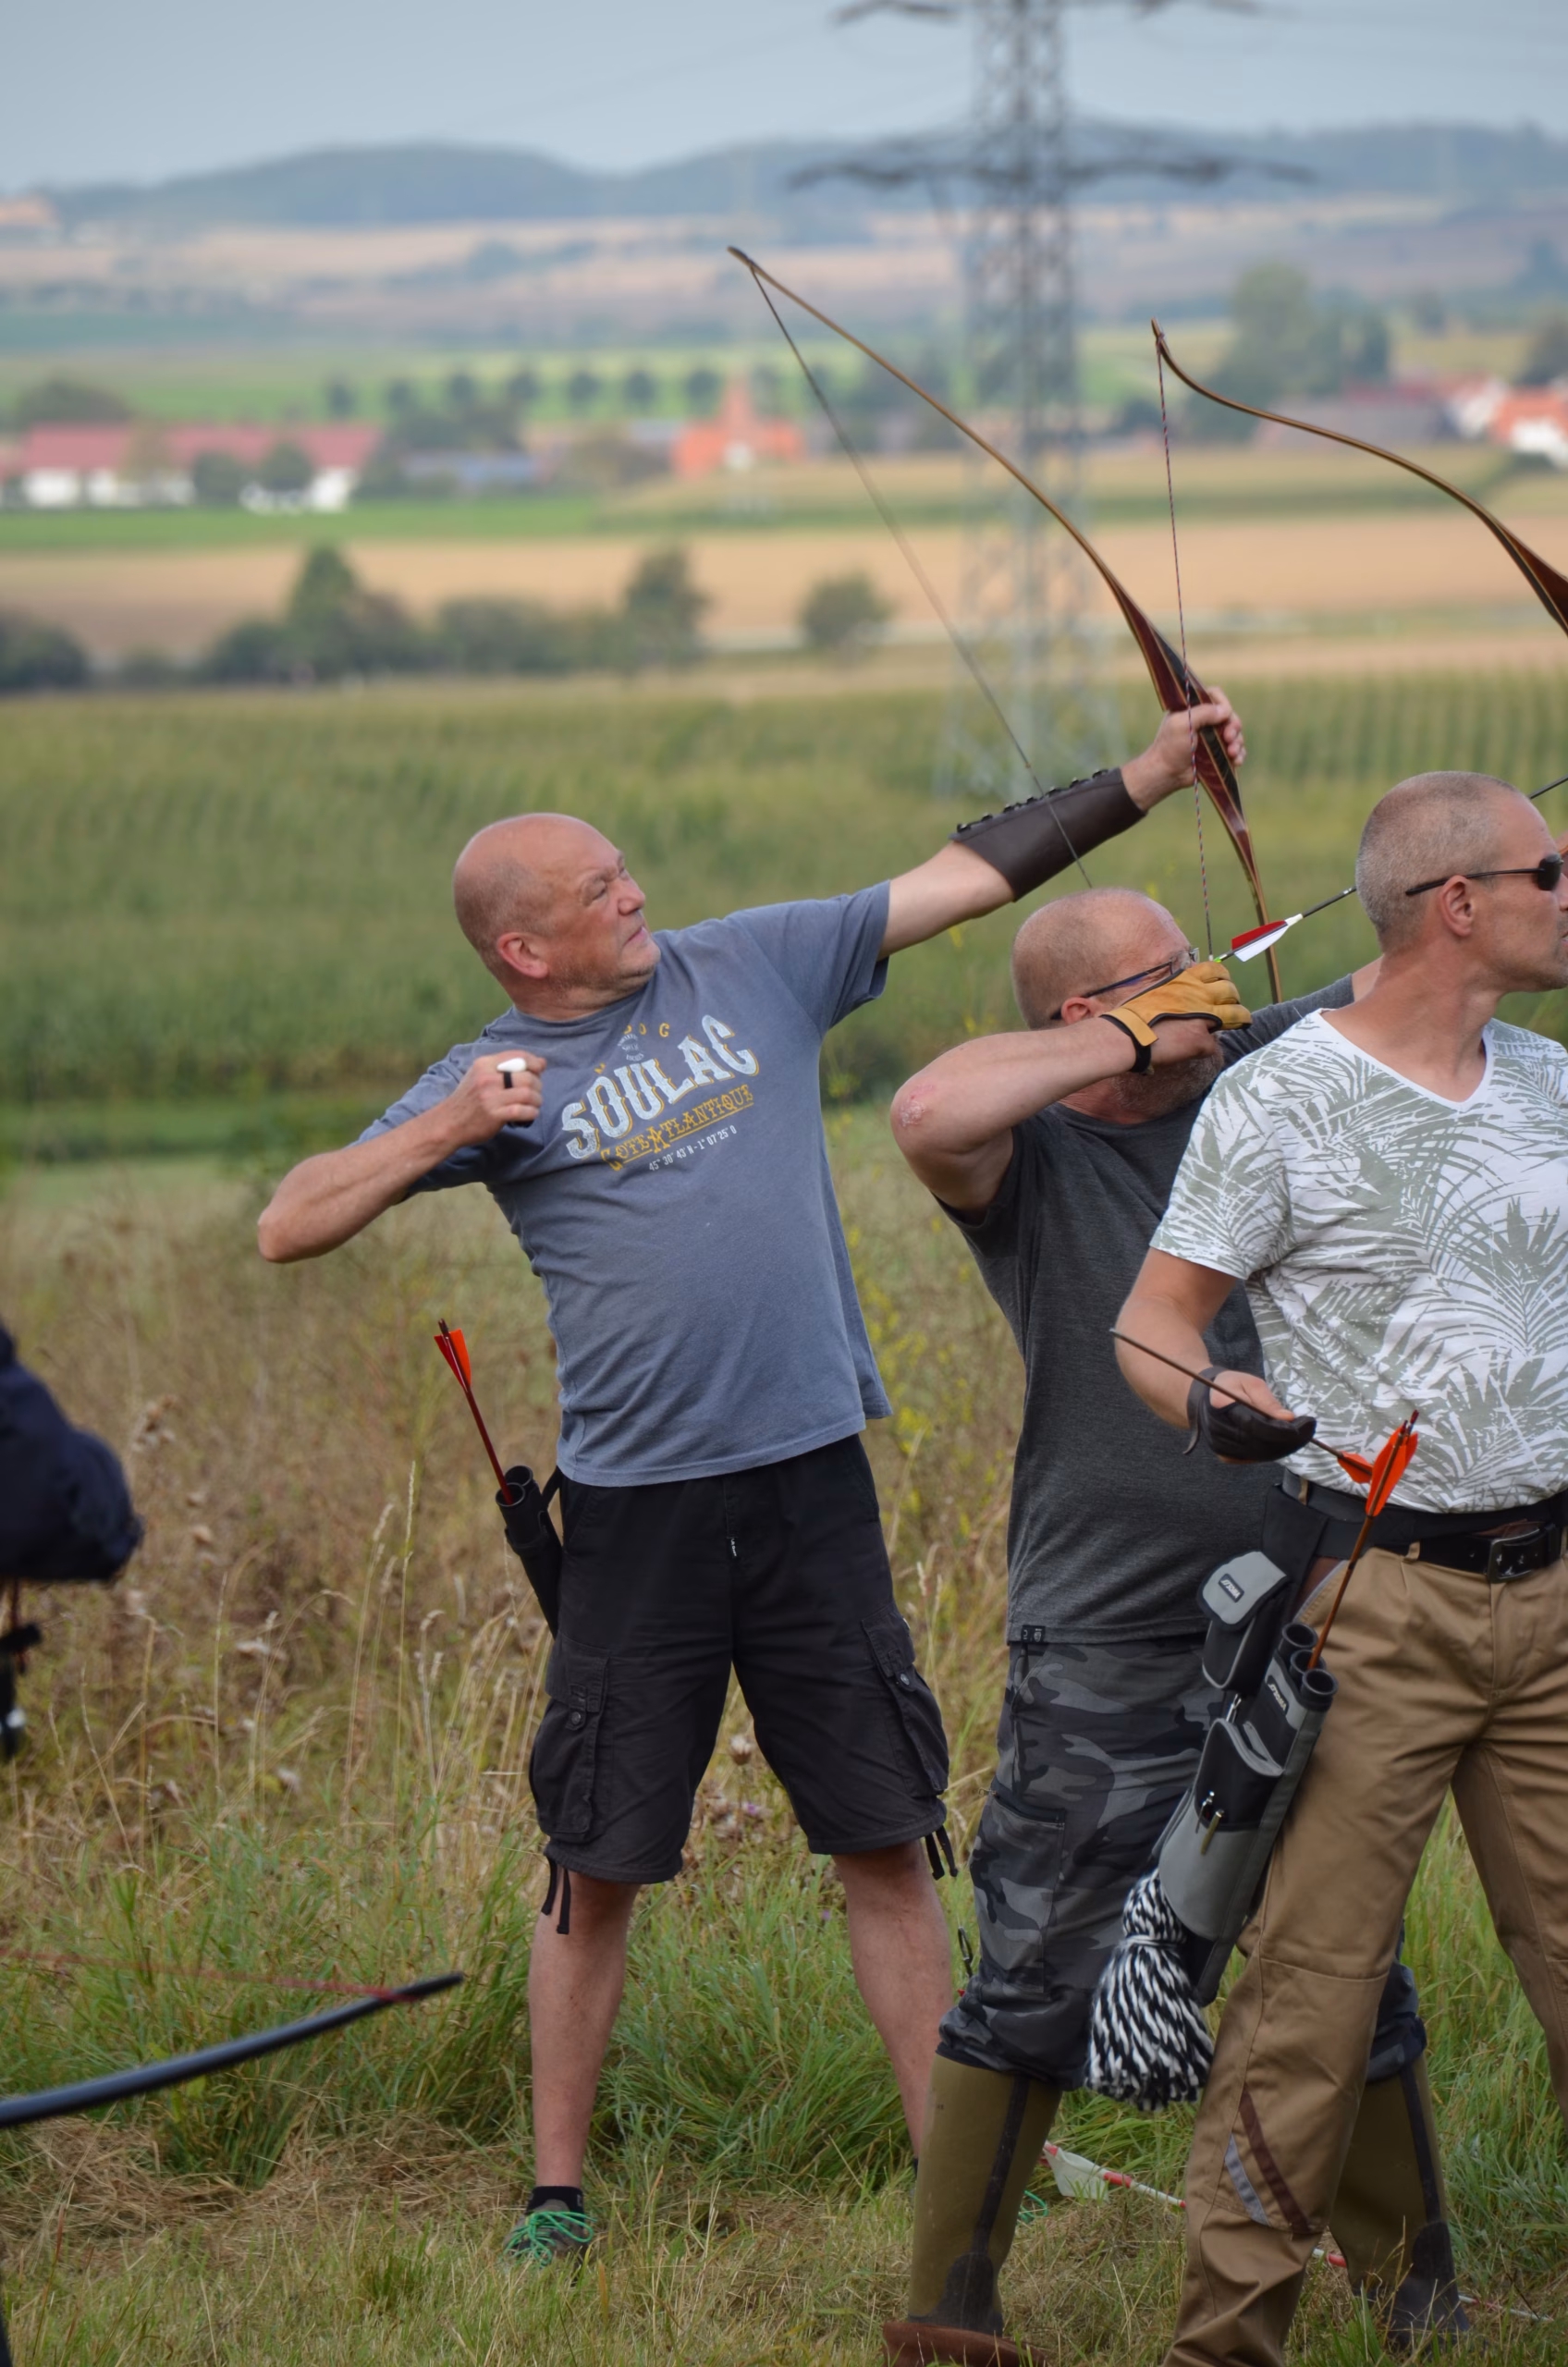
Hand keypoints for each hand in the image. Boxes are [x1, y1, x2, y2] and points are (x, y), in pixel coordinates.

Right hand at [440, 1052, 546, 1145]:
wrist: (449, 1122)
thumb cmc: (468, 1099)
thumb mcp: (480, 1075)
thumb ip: (507, 1067)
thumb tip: (542, 1063)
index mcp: (484, 1064)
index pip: (518, 1056)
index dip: (535, 1062)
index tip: (540, 1070)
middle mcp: (487, 1078)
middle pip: (527, 1077)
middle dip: (537, 1085)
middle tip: (534, 1093)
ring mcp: (490, 1097)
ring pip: (528, 1094)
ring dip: (537, 1100)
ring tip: (533, 1104)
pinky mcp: (494, 1115)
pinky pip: (523, 1111)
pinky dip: (532, 1112)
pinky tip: (529, 1114)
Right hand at [1100, 961, 1250, 1068]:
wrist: (1126, 1035)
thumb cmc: (1132, 1015)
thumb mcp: (1156, 991)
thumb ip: (1174, 992)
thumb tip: (1180, 1001)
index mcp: (1185, 980)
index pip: (1216, 970)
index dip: (1223, 978)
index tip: (1222, 986)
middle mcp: (1199, 994)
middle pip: (1231, 991)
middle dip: (1234, 998)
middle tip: (1231, 1007)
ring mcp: (1204, 1017)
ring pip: (1236, 1015)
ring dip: (1240, 1019)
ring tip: (1241, 1023)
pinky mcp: (1202, 1040)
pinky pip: (1213, 1045)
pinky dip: (1204, 1048)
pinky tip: (1193, 1051)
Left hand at [1121, 694, 1244, 810]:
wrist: (1166, 774)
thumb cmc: (1170, 747)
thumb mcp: (1182, 724)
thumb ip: (1203, 713)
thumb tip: (1226, 710)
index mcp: (1193, 709)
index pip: (1215, 696)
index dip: (1223, 703)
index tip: (1224, 716)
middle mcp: (1205, 721)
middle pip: (1229, 715)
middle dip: (1234, 725)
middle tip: (1229, 737)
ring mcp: (1212, 738)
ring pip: (1235, 733)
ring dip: (1238, 742)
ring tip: (1232, 753)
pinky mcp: (1217, 754)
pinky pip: (1236, 750)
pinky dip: (1239, 754)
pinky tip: (1236, 761)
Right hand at [1191, 1368, 1316, 1464]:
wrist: (1205, 1400)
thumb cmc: (1230, 1386)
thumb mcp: (1250, 1383)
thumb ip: (1268, 1402)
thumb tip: (1288, 1419)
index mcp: (1220, 1406)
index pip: (1255, 1424)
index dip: (1281, 1429)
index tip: (1304, 1424)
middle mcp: (1216, 1429)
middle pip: (1259, 1443)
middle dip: (1288, 1440)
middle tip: (1308, 1431)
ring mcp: (1219, 1445)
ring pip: (1258, 1454)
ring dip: (1282, 1448)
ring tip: (1299, 1437)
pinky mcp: (1224, 1456)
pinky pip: (1253, 1458)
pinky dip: (1271, 1452)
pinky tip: (1283, 1443)